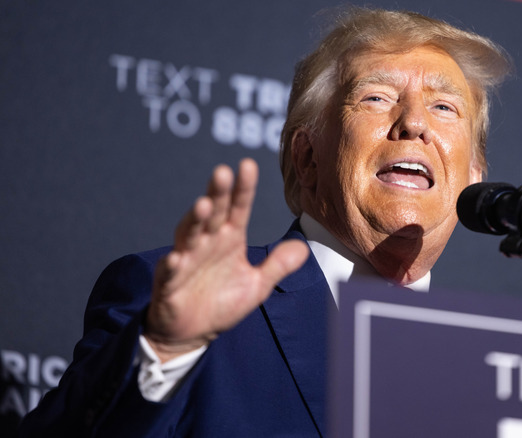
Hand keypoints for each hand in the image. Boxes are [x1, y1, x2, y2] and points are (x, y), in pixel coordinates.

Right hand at [144, 158, 308, 361]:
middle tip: (222, 172)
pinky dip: (172, 265)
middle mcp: (207, 243)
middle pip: (212, 213)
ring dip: (194, 220)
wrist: (192, 332)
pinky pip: (170, 272)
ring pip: (189, 235)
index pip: (238, 208)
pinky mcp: (169, 284)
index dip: (243, 189)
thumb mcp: (257, 285)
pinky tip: (176, 258)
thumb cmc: (222, 302)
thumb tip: (303, 247)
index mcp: (229, 239)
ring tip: (203, 205)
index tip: (248, 165)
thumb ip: (278, 265)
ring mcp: (186, 261)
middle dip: (217, 194)